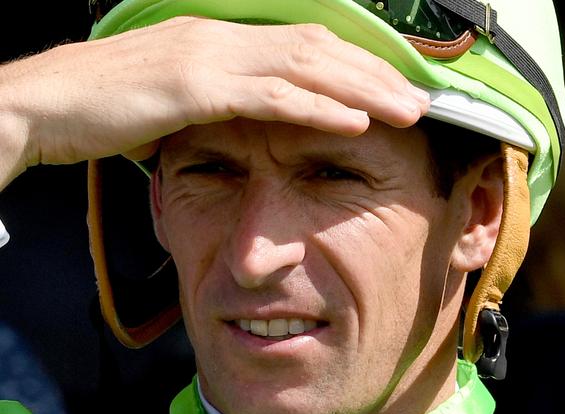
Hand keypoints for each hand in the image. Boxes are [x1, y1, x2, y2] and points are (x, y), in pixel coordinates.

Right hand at [0, 16, 429, 188]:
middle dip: (373, 73)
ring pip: (305, 67)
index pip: (303, 44)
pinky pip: (269, 96)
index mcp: (220, 40)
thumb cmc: (103, 105)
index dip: (353, 63)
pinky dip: (317, 106)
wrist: (42, 103)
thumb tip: (247, 119)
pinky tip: (354, 118)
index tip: (390, 85)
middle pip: (317, 49)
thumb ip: (215, 102)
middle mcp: (222, 38)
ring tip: (406, 109)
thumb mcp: (171, 97)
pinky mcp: (194, 87)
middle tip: (418, 96)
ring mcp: (209, 59)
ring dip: (361, 88)